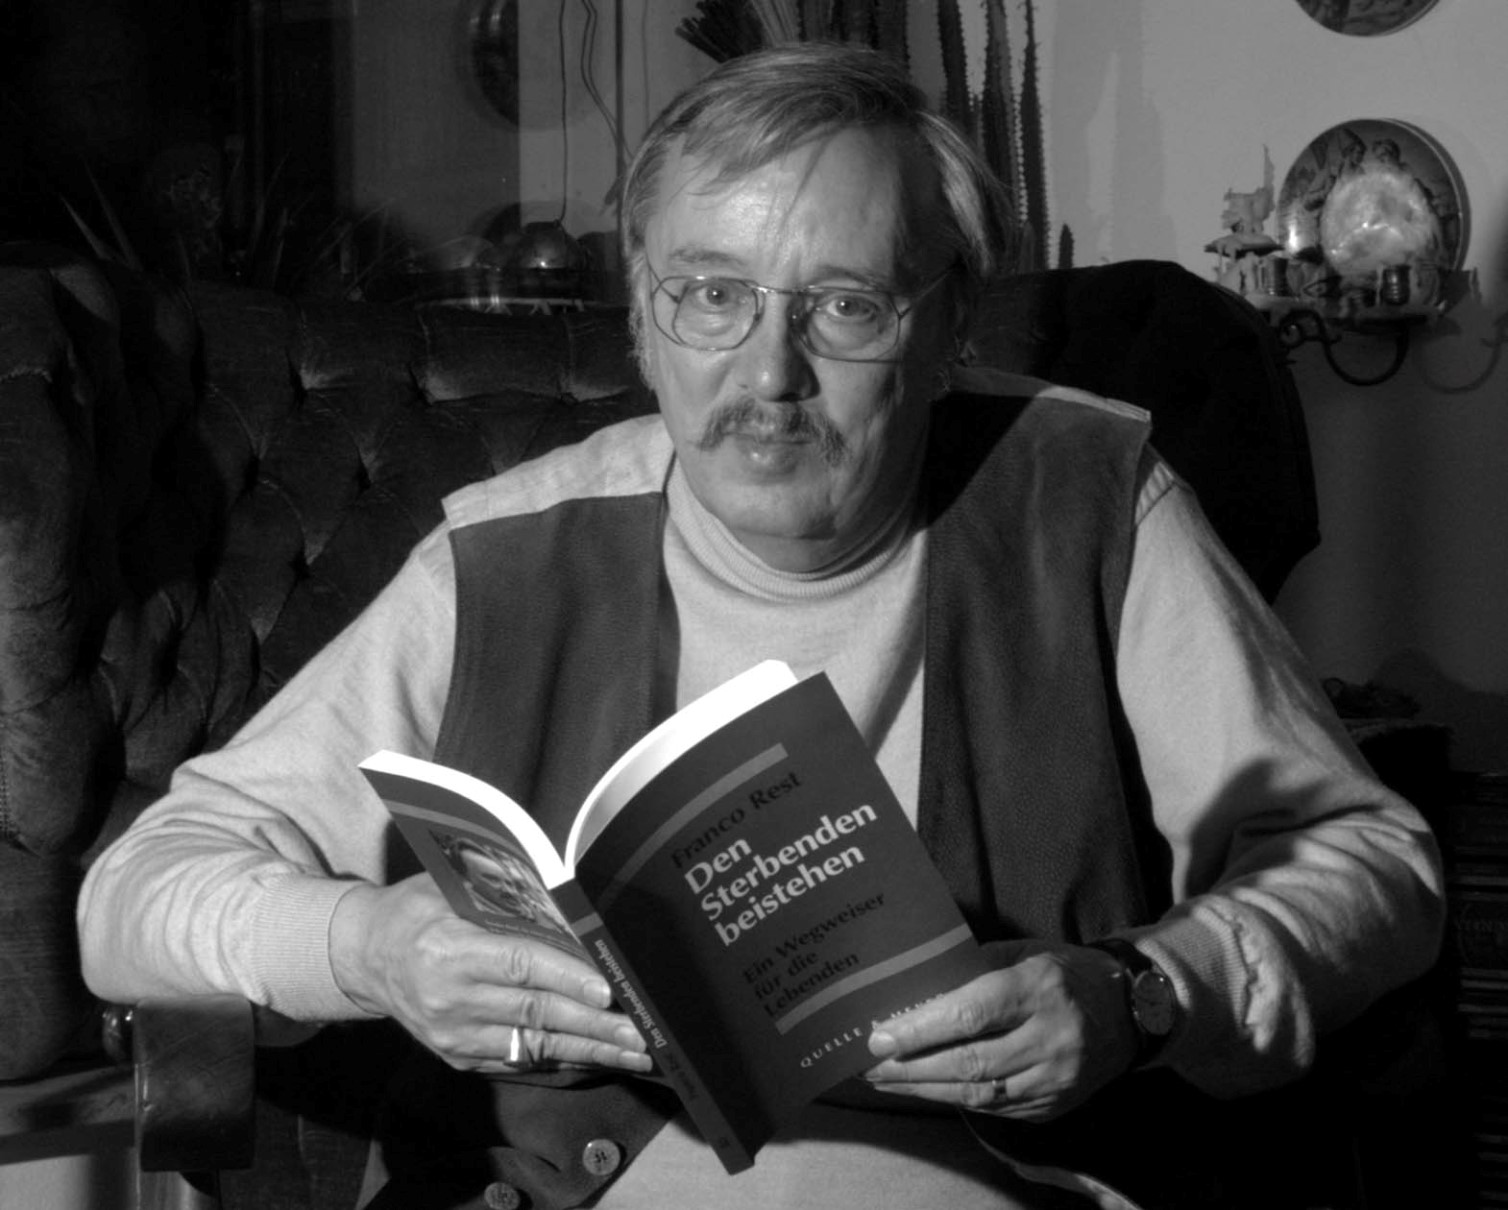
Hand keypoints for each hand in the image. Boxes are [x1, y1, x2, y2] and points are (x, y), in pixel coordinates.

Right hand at [330, 874, 650, 1075]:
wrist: (367, 957)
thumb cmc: (418, 910)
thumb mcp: (451, 889)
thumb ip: (506, 901)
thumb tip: (572, 911)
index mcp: (449, 951)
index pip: (519, 966)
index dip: (566, 978)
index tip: (607, 989)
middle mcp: (450, 1000)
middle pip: (534, 1012)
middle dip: (593, 1024)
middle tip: (640, 1030)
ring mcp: (454, 1036)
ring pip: (533, 1044)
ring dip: (589, 1049)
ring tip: (634, 1051)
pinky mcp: (459, 1056)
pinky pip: (519, 1059)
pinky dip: (561, 1057)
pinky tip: (598, 1056)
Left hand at [864, 939, 1138, 1120]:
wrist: (1131, 1010)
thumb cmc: (1064, 971)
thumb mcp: (1023, 952)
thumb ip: (973, 967)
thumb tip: (915, 988)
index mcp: (1039, 988)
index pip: (971, 1014)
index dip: (920, 1029)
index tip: (878, 1036)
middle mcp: (1051, 1037)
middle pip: (970, 1062)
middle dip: (911, 1068)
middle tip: (867, 1066)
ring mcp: (1057, 1077)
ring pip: (980, 1093)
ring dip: (925, 1090)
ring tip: (884, 1081)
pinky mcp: (1056, 1104)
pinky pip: (997, 1109)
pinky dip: (956, 1099)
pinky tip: (926, 1089)